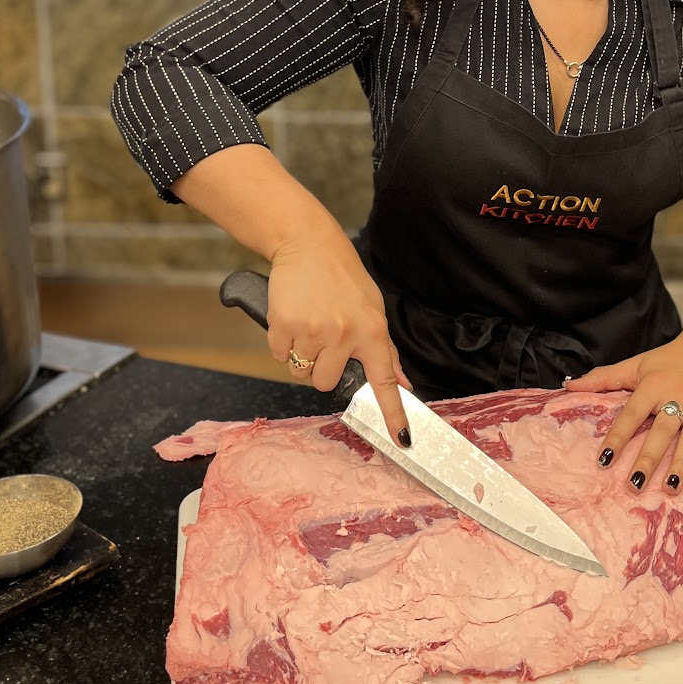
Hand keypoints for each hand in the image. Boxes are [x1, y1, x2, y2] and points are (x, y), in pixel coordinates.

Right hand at [265, 235, 412, 445]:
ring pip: (302, 371)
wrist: (308, 244)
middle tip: (324, 339)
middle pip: (326, 382)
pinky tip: (292, 319)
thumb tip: (401, 382)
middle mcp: (344, 334)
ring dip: (302, 355)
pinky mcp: (284, 325)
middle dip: (322, 368)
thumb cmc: (343, 277)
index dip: (393, 413)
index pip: (385, 380)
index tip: (402, 439)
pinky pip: (280, 356)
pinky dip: (282, 344)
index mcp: (371, 330)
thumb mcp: (373, 308)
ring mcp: (313, 331)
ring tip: (308, 324)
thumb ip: (385, 349)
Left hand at [565, 327, 682, 494]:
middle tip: (634, 485)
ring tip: (669, 489)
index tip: (603, 461)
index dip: (617, 437)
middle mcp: (679, 395)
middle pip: (662, 430)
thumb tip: (569, 385)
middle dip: (648, 458)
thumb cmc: (670, 360)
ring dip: (681, 464)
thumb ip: (604, 378)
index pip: (632, 413)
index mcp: (654, 385)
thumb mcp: (637, 365)